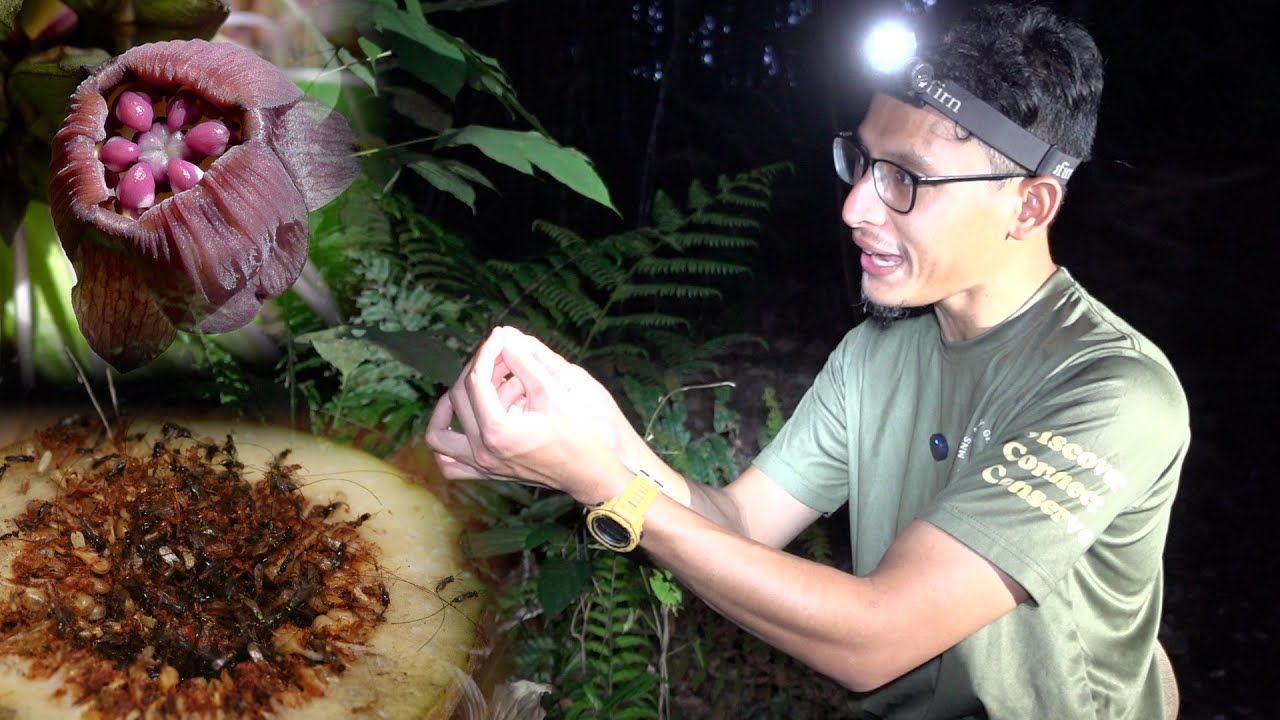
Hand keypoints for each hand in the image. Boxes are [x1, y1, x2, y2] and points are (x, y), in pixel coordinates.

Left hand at [424, 327, 634, 501]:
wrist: (588, 473)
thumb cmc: (577, 435)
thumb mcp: (553, 394)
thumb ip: (525, 363)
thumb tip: (504, 336)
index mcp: (498, 431)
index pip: (476, 380)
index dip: (486, 352)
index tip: (498, 336)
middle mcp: (483, 451)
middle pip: (457, 398)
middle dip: (475, 370)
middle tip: (497, 357)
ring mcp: (481, 466)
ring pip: (437, 436)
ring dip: (444, 409)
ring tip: (466, 389)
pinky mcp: (486, 473)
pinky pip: (449, 465)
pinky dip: (445, 444)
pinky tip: (460, 424)